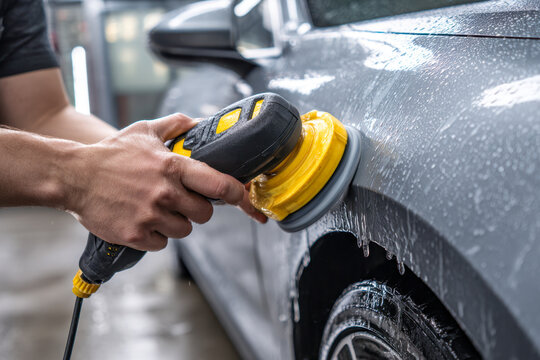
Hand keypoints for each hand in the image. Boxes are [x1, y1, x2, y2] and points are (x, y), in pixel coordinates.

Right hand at [66, 113, 263, 250]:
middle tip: (182, 202)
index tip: (248, 200)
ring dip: (176, 223)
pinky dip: (155, 236)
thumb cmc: (111, 154)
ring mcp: (151, 216)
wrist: (73, 176)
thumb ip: (175, 125)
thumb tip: (198, 122)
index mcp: (173, 167)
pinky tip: (141, 221)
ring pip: (185, 230)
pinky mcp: (137, 235)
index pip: (220, 185)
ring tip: (156, 209)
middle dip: (198, 209)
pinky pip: (162, 244)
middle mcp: (166, 193)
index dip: (240, 195)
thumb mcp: (144, 131)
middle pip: (205, 214)